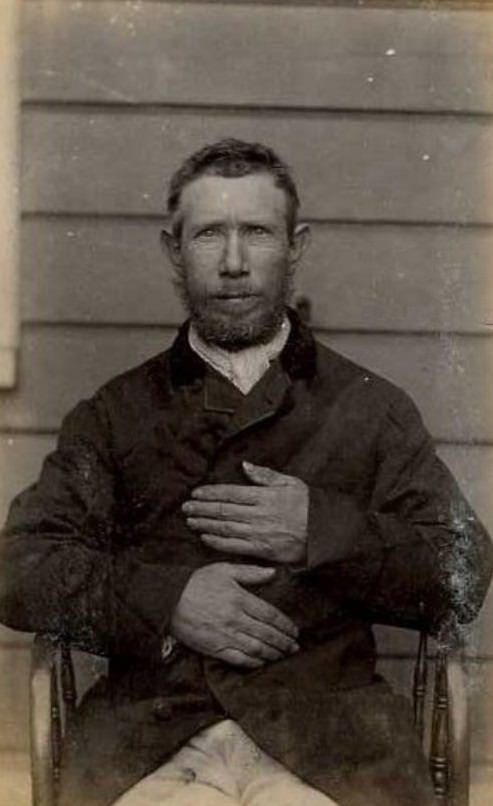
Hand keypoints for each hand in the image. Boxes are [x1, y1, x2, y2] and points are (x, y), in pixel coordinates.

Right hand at [170, 563, 298, 668]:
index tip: (295, 631)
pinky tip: (262, 663)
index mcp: (240, 599)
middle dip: (284, 642)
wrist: (169, 599)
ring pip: (256, 649)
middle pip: (267, 634)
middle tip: (294, 647)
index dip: (286, 625)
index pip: (271, 615)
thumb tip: (273, 573)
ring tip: (283, 655)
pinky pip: (238, 659)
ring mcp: (225, 635)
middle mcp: (235, 619)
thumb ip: (250, 572)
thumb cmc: (197, 582)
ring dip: (273, 654)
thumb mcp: (224, 570)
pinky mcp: (214, 648)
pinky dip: (253, 663)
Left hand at [182, 461, 308, 563]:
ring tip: (190, 521)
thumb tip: (245, 465)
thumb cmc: (309, 506)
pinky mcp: (263, 550)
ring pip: (225, 528)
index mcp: (265, 496)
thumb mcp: (291, 483)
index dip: (211, 493)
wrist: (326, 533)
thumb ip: (266, 475)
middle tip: (185, 507)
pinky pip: (235, 546)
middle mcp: (260, 514)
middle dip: (202, 509)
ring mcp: (260, 533)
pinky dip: (218, 542)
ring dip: (205, 525)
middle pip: (224, 510)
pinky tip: (205, 538)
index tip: (196, 493)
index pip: (231, 493)